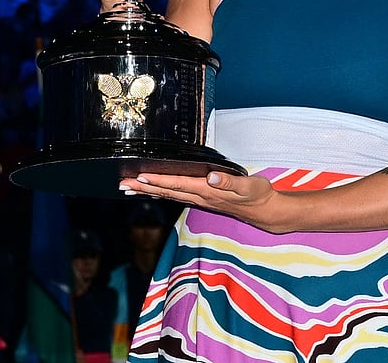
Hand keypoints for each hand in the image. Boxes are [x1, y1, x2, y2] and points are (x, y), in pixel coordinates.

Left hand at [119, 170, 281, 230]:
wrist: (264, 210)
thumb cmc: (257, 195)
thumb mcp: (248, 186)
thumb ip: (230, 182)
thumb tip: (212, 177)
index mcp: (209, 191)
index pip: (179, 184)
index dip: (159, 180)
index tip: (140, 176)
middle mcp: (201, 196)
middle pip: (167, 191)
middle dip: (145, 187)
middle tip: (123, 184)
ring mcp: (201, 199)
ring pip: (169, 194)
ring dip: (149, 191)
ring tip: (130, 187)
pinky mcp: (203, 198)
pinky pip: (177, 195)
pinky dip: (162, 192)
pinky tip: (154, 190)